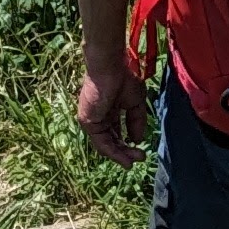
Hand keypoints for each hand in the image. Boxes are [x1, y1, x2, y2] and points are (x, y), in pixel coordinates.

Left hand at [76, 52, 152, 166]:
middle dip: (125, 151)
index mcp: (109, 111)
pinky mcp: (88, 122)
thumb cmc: (123, 79)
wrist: (110, 67)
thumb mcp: (136, 104)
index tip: (140, 151)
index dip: (127, 143)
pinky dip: (113, 152)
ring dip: (120, 155)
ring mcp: (92, 121)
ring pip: (106, 145)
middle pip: (111, 141)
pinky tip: (125, 158)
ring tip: (133, 161)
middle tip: (140, 157)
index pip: (116, 133)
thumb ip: (136, 122)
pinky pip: (101, 142)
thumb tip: (137, 140)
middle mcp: (99, 118)